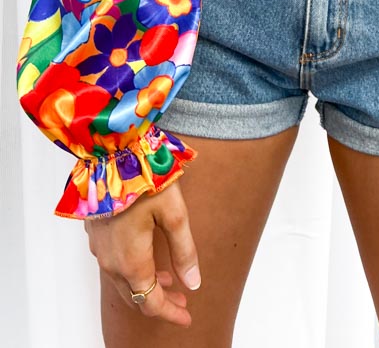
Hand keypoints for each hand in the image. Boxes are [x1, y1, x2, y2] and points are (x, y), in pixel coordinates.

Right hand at [84, 180, 200, 326]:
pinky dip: (131, 269)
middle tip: (182, 300)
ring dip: (145, 284)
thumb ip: (184, 250)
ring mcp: (99, 247)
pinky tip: (146, 256)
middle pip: (135, 295)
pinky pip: (112, 262)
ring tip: (169, 280)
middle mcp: (110, 261)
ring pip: (122, 280)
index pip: (150, 302)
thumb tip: (193, 282)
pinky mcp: (94, 232)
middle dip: (159, 301)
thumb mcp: (174, 213)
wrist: (109, 153)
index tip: (187, 317)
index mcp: (131, 261)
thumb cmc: (144, 178)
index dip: (170, 313)